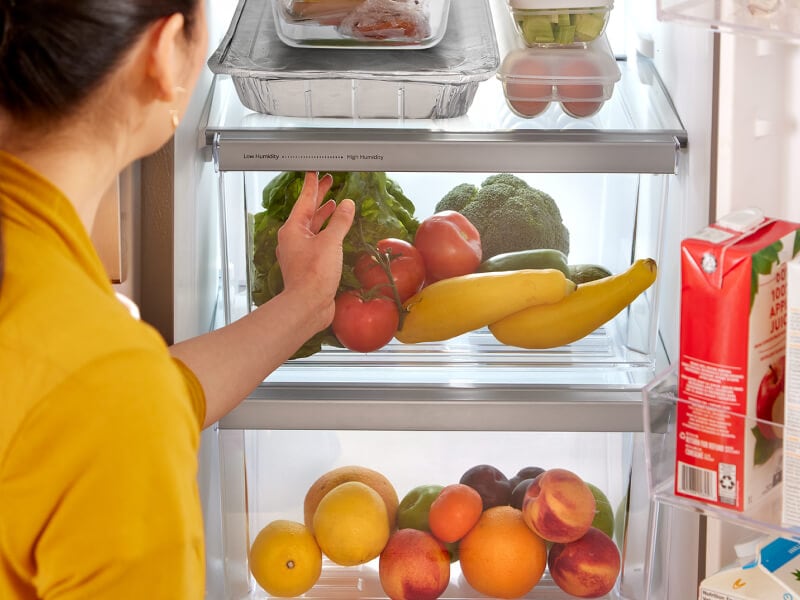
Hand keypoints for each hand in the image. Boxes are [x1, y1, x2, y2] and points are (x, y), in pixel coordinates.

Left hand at [276, 172, 354, 330]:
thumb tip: (347, 205)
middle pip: (307, 212)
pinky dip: (326, 232)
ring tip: (333, 204)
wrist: (308, 305)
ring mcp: (300, 252)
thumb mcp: (330, 242)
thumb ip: (340, 221)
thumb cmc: (313, 275)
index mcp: (293, 230)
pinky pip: (317, 241)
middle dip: (318, 197)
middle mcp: (293, 239)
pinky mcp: (308, 264)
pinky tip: (336, 232)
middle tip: (328, 182)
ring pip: (312, 227)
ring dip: (323, 215)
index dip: (311, 185)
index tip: (314, 171)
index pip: (303, 200)